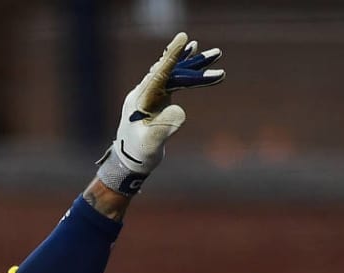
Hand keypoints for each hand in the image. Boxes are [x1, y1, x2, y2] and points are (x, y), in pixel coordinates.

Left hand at [97, 32, 224, 194]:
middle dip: (191, 61)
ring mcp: (150, 95)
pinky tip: (195, 61)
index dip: (172, 56)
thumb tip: (180, 110)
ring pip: (174, 75)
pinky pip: (174, 82)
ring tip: (214, 54)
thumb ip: (163, 127)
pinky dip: (187, 74)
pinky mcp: (157, 100)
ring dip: (193, 65)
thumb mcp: (151, 143)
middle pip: (169, 71)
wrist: (129, 163)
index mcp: (140, 99)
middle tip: (213, 52)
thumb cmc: (138, 154)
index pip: (159, 73)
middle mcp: (144, 92)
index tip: (183, 39)